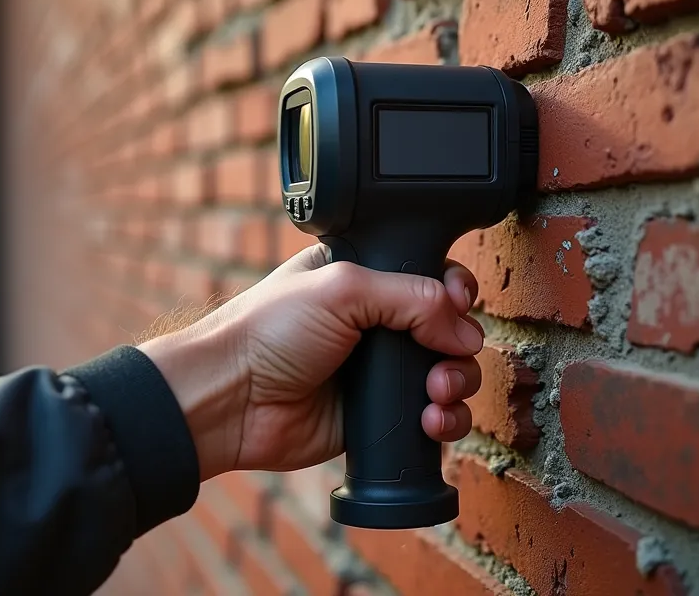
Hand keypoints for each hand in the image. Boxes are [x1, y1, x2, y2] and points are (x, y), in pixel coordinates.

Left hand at [137, 245, 484, 479]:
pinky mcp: (377, 417)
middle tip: (446, 357)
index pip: (431, 277)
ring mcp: (378, 373)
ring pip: (448, 376)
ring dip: (457, 385)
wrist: (232, 399)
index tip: (459, 304)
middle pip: (449, 329)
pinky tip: (431, 421)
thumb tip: (465, 332)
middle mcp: (375, 323)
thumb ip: (411, 296)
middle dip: (460, 345)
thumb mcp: (342, 288)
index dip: (455, 291)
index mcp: (364, 278)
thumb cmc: (266, 331)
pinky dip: (445, 421)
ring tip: (436, 394)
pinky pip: (430, 419)